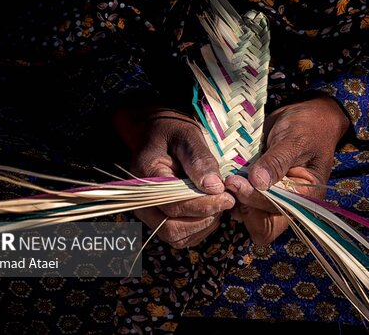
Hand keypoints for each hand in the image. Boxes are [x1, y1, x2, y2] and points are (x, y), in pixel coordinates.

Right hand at [113, 107, 234, 248]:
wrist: (159, 135)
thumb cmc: (173, 133)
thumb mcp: (188, 137)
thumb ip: (199, 160)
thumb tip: (214, 187)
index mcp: (145, 176)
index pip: (173, 204)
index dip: (202, 205)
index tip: (227, 198)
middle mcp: (140, 200)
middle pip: (172, 228)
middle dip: (204, 219)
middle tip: (227, 202)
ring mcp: (148, 212)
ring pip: (176, 236)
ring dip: (203, 226)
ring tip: (219, 204)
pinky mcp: (158, 219)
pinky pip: (179, 237)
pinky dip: (199, 229)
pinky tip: (211, 210)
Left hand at [225, 95, 349, 243]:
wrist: (304, 115)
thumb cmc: (307, 126)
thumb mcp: (295, 140)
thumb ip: (277, 161)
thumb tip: (258, 183)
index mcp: (303, 196)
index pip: (276, 212)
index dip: (254, 202)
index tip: (235, 182)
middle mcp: (287, 202)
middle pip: (260, 224)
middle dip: (241, 206)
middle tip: (226, 182)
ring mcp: (269, 196)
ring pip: (247, 214)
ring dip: (233, 200)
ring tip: (221, 180)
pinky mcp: (255, 187)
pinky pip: (240, 198)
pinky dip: (230, 191)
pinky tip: (221, 176)